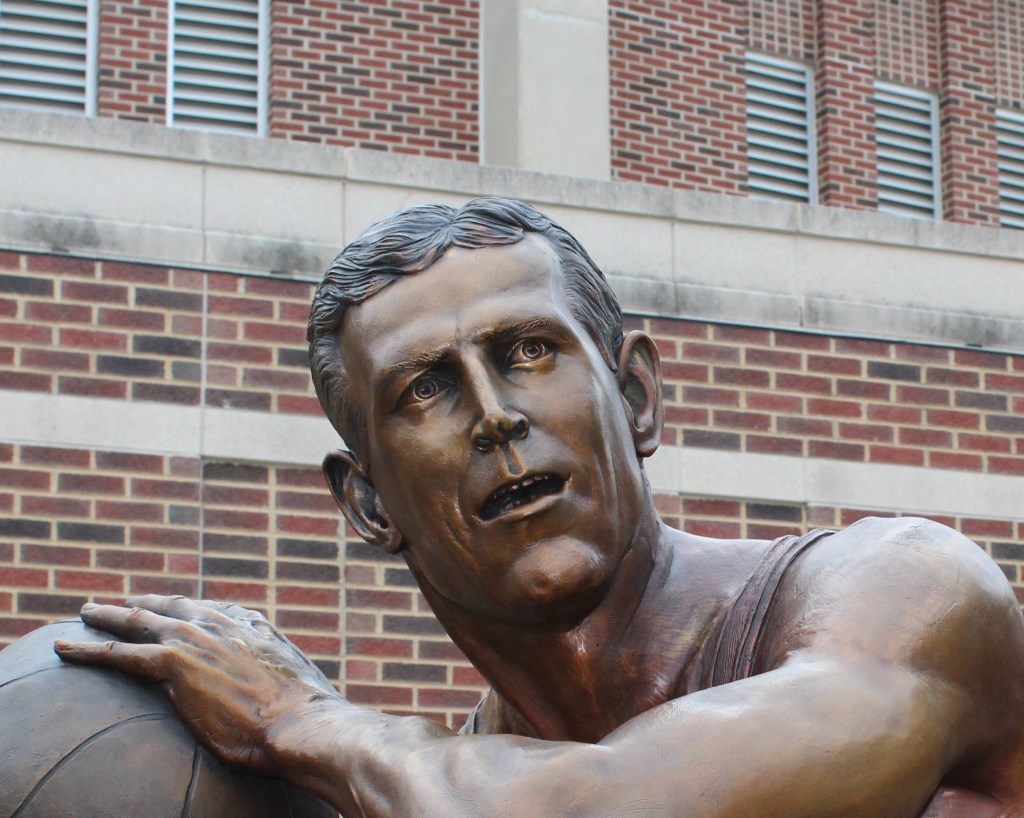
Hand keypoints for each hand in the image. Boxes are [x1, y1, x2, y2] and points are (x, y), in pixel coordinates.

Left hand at [54, 594, 341, 772]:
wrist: (303, 723)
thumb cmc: (305, 718)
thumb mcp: (291, 683)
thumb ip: (271, 674)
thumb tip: (271, 691)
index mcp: (252, 625)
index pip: (211, 609)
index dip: (188, 610)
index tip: (174, 611)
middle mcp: (222, 622)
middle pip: (171, 605)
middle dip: (145, 603)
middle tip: (123, 603)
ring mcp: (196, 638)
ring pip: (138, 620)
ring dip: (108, 615)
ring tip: (86, 612)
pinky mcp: (173, 663)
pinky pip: (118, 653)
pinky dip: (88, 649)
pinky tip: (65, 648)